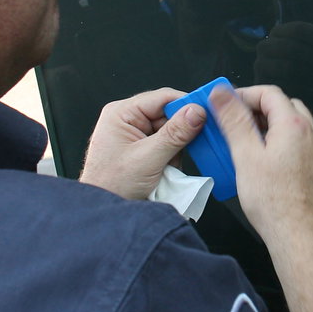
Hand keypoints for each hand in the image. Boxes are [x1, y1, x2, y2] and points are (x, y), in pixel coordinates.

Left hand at [79, 89, 206, 200]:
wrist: (106, 214)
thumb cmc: (112, 186)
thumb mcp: (148, 158)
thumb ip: (175, 134)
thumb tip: (196, 112)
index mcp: (121, 113)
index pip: (162, 98)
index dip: (186, 104)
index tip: (207, 113)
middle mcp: (126, 120)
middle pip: (168, 115)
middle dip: (179, 135)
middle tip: (186, 148)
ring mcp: (133, 135)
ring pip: (169, 132)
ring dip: (175, 149)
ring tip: (168, 166)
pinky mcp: (141, 150)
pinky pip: (165, 145)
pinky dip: (171, 158)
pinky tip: (166, 171)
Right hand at [208, 85, 312, 247]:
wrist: (297, 235)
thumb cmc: (274, 202)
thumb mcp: (245, 155)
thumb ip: (234, 120)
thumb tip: (223, 94)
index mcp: (295, 126)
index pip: (269, 93)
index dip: (245, 95)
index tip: (227, 104)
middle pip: (285, 107)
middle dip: (259, 110)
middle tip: (237, 122)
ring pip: (295, 127)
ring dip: (272, 128)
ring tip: (249, 144)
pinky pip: (302, 147)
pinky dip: (284, 145)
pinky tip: (268, 163)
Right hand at [254, 22, 312, 98]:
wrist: (297, 89)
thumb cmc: (310, 65)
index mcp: (279, 31)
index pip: (299, 29)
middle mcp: (266, 46)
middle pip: (292, 48)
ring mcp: (261, 64)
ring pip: (288, 67)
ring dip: (309, 74)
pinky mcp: (262, 83)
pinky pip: (284, 84)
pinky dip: (302, 88)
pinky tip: (312, 90)